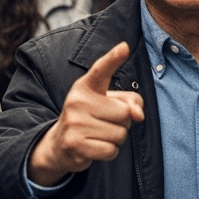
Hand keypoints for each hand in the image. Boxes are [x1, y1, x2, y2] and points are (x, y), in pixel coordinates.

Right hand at [28, 42, 143, 186]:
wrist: (60, 144)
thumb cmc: (92, 118)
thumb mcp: (111, 104)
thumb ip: (131, 102)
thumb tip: (138, 115)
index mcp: (86, 86)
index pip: (101, 70)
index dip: (114, 58)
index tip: (125, 47)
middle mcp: (77, 101)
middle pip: (124, 114)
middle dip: (123, 123)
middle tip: (104, 123)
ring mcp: (74, 122)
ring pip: (120, 134)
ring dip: (116, 139)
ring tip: (99, 135)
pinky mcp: (75, 144)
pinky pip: (111, 150)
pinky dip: (109, 152)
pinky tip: (95, 147)